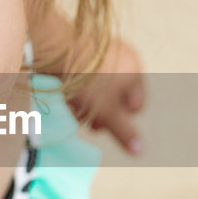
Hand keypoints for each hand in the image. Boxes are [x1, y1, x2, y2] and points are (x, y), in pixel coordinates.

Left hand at [66, 38, 145, 154]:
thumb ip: (124, 130)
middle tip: (85, 120)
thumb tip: (141, 150)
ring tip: (70, 107)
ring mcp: (101, 52)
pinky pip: (83, 78)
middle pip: (115, 99)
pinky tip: (62, 94)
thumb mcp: (107, 110)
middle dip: (100, 113)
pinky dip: (75, 89)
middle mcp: (122, 58)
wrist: (56, 47)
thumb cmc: (87, 80)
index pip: (136, 106)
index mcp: (134, 70)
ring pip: (97, 90)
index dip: (120, 120)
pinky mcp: (79, 50)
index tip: (101, 125)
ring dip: (85, 104)